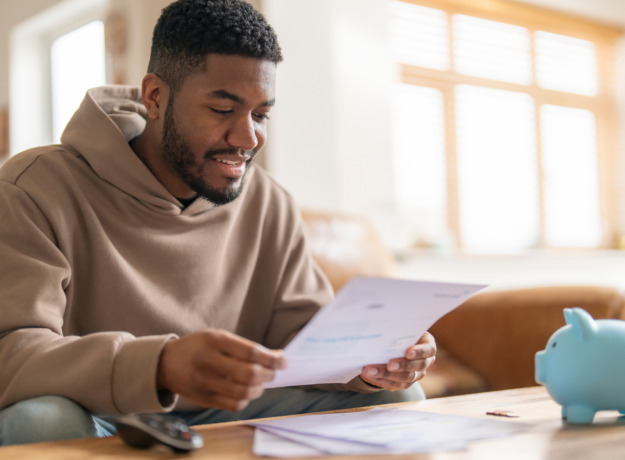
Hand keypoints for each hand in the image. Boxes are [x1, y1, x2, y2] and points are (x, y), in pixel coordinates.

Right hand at [157, 329, 286, 410]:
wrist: (166, 363)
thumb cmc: (198, 347)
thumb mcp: (218, 337)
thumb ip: (245, 347)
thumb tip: (277, 356)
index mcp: (215, 340)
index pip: (251, 352)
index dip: (271, 359)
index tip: (283, 362)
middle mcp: (209, 361)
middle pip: (250, 374)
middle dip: (268, 375)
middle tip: (272, 373)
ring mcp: (205, 382)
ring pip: (244, 392)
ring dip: (259, 389)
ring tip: (259, 383)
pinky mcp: (203, 399)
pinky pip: (233, 404)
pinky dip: (246, 399)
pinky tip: (245, 392)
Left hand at [360, 332, 435, 390]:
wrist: (394, 342)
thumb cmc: (400, 332)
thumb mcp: (401, 328)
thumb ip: (397, 329)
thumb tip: (382, 324)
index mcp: (427, 344)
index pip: (428, 349)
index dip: (419, 352)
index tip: (408, 352)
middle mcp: (426, 360)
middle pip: (418, 366)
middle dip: (402, 365)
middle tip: (389, 365)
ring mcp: (417, 373)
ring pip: (406, 378)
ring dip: (387, 375)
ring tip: (371, 371)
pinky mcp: (407, 382)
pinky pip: (397, 385)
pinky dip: (383, 380)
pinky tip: (372, 376)